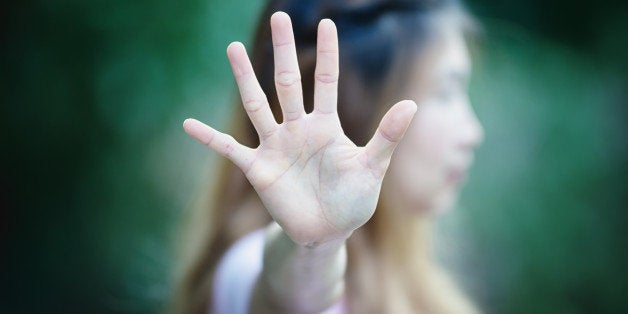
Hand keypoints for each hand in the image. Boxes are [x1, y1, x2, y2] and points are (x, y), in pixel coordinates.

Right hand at [184, 12, 415, 246]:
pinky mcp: (259, 169)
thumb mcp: (373, 168)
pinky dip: (210, 139)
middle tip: (279, 17)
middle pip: (288, 82)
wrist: (328, 232)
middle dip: (284, 50)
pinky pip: (230, 149)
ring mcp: (276, 146)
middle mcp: (298, 129)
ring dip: (246, 78)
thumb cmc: (353, 200)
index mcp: (326, 126)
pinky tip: (189, 125)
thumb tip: (413, 103)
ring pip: (258, 105)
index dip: (328, 53)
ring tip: (232, 49)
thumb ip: (387, 136)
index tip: (327, 23)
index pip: (327, 81)